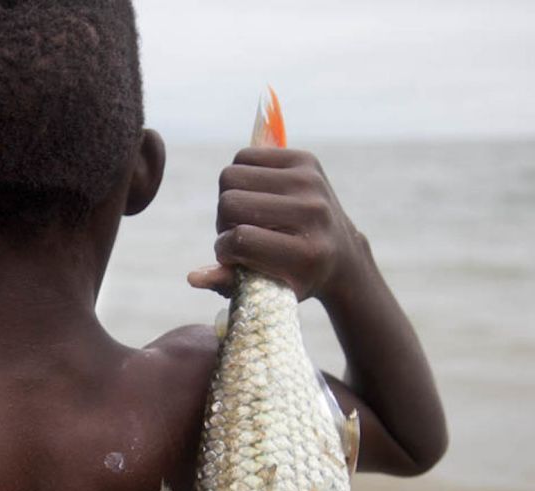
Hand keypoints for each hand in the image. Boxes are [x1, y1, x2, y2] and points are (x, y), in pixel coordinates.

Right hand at [188, 147, 368, 304]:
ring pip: (231, 175)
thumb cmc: (293, 276)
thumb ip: (227, 283)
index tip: (232, 256)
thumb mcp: (265, 290)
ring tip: (246, 214)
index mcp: (306, 254)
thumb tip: (193, 277)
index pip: (240, 238)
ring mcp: (311, 182)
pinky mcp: (306, 160)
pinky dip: (240, 175)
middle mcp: (313, 214)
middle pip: (230, 203)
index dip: (224, 248)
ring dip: (229, 197)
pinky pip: (245, 156)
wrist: (342, 253)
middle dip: (224, 221)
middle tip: (238, 232)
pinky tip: (254, 194)